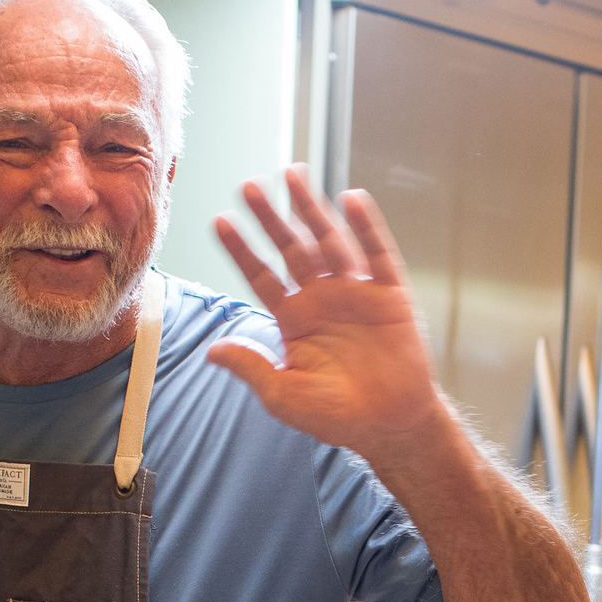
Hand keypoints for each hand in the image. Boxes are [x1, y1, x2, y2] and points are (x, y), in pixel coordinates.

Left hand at [208, 164, 444, 465]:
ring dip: (311, 209)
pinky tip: (350, 198)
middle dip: (270, 218)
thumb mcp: (284, 395)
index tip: (219, 221)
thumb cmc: (336, 415)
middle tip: (248, 186)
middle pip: (291, 249)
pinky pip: (377, 254)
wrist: (389, 426)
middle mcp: (321, 298)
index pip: (260, 276)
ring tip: (292, 174)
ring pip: (329, 241)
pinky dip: (365, 227)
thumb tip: (212, 350)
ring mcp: (356, 293)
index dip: (240, 250)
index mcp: (293, 319)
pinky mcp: (390, 296)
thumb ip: (251, 368)